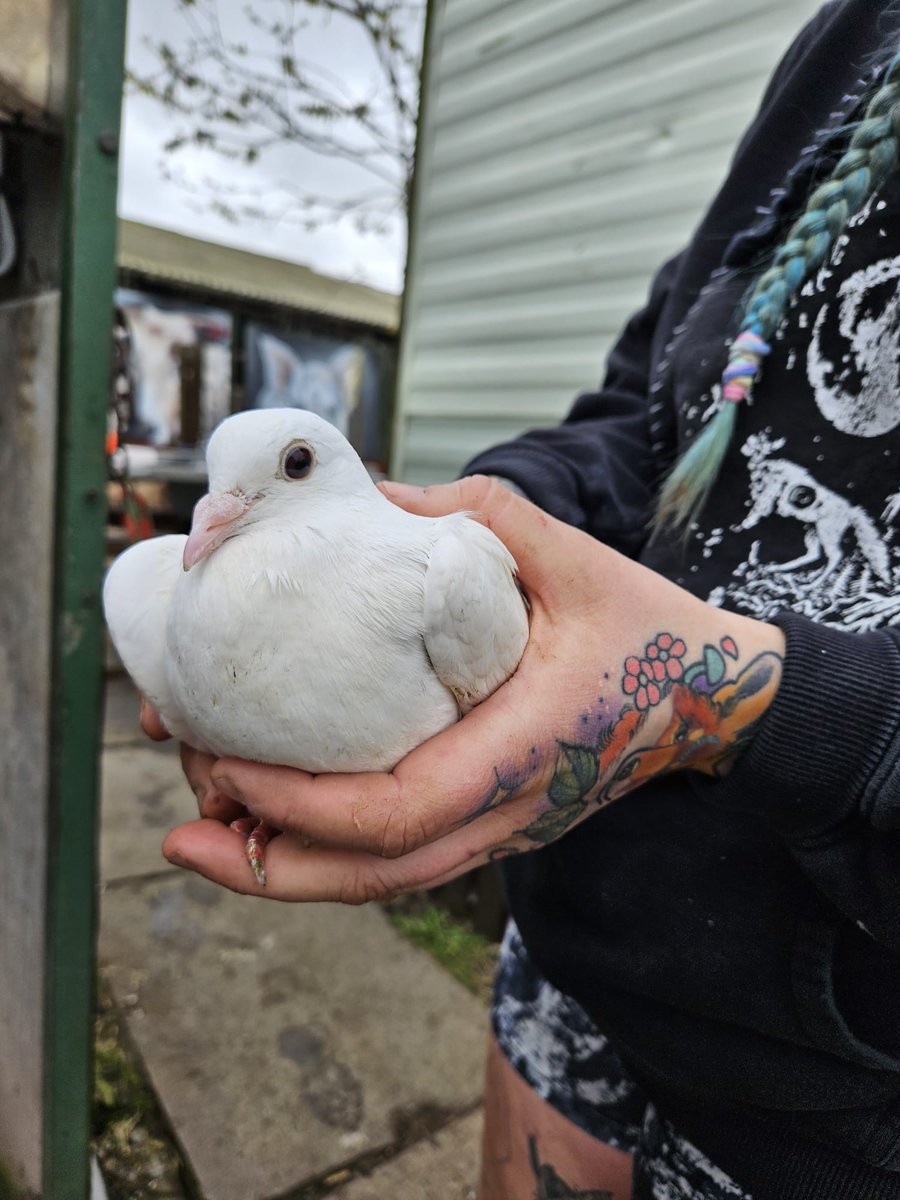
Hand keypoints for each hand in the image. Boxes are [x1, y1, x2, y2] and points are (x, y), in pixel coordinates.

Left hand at [160, 476, 784, 900]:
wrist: (714, 701)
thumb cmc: (647, 632)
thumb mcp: (577, 559)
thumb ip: (483, 516)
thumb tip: (379, 495)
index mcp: (523, 750)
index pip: (398, 809)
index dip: (302, 804)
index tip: (225, 761)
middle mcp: (506, 811)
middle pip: (372, 876)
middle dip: (264, 865)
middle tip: (175, 834)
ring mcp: (501, 831)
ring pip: (381, 881)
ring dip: (285, 867)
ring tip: (202, 827)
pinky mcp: (493, 825)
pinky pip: (399, 858)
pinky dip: (327, 851)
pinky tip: (273, 818)